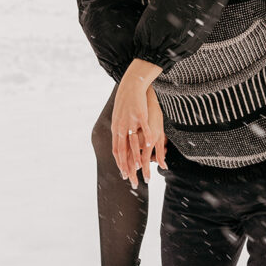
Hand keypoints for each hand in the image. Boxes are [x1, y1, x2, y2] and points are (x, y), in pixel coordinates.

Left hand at [112, 59, 162, 183]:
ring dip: (137, 157)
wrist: (130, 83)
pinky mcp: (139, 113)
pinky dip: (146, 137)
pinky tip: (150, 145)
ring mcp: (130, 121)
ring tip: (141, 169)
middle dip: (128, 168)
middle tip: (131, 182)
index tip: (124, 175)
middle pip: (124, 152)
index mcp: (116, 129)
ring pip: (133, 143)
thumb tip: (123, 139)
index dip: (120, 164)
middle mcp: (121, 127)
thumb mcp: (121, 116)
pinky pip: (143, 128)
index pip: (116, 151)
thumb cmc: (128, 100)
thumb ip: (122, 129)